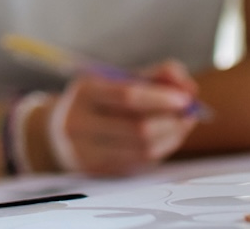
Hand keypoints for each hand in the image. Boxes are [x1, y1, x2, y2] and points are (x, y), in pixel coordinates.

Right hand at [40, 62, 200, 176]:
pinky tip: (165, 138)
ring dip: (172, 137)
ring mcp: (86, 153)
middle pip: (139, 129)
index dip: (161, 98)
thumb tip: (188, 86)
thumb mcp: (116, 80)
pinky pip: (141, 164)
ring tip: (182, 124)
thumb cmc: (97, 102)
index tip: (186, 98)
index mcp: (83, 93)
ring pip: (144, 151)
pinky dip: (161, 150)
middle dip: (173, 121)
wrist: (59, 132)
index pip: (127, 96)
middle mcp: (78, 124)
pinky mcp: (98, 173)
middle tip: (191, 113)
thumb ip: (154, 76)